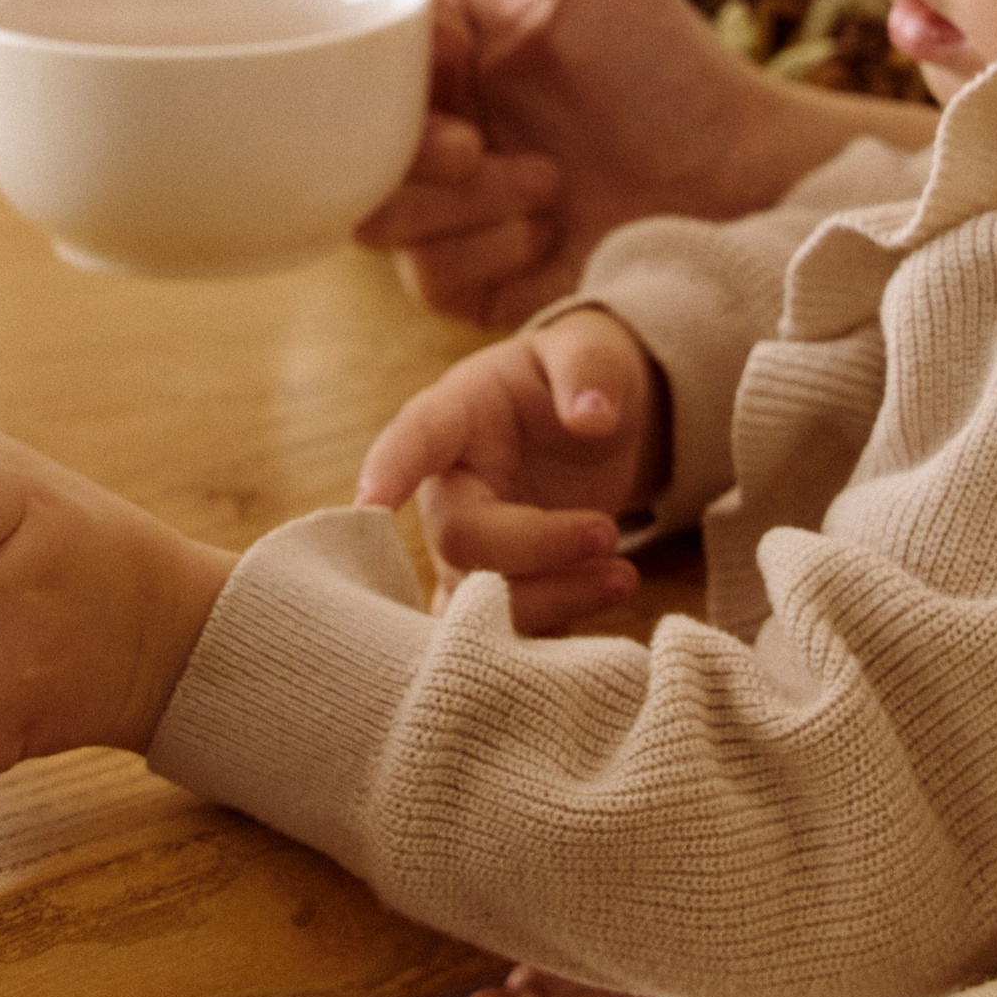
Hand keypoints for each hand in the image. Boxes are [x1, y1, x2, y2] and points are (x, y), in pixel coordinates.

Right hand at [352, 0, 930, 325]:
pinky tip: (549, 228)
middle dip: (407, 144)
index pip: (345, 47)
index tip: (445, 56)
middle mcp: (431, 122)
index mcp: (440, 43)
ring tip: (545, 181)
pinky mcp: (470, 279)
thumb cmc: (666, 59)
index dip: (371, 60)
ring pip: (375, 216)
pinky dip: (488, 250)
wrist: (738, 178)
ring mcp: (446, 205)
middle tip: (471, 141)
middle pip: (341, 141)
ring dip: (460, 200)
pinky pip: (426, 276)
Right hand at [354, 310, 661, 634]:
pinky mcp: (495, 590)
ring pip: (477, 601)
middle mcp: (448, 488)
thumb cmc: (576, 377)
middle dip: (537, 546)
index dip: (391, 468)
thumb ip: (589, 371)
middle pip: (461, 539)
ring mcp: (467, 546)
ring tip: (623, 578)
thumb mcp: (590, 351)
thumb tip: (591, 417)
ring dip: (552, 600)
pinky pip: (497, 639)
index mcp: (456, 416)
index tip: (372, 499)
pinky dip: (542, 645)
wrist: (592, 420)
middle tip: (609, 532)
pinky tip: (596, 628)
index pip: (414, 438)